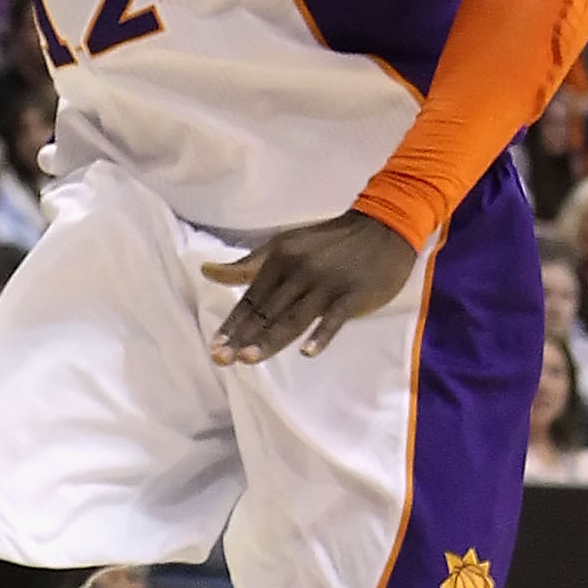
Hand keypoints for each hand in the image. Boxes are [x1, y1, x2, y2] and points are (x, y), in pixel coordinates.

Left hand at [203, 211, 416, 364]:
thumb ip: (247, 266)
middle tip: (221, 359)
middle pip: (268, 312)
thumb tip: (206, 271)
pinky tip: (308, 352)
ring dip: (271, 339)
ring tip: (248, 359)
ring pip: (294, 317)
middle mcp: (298, 272)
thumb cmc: (327, 243)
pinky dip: (321, 334)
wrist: (382, 228)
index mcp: (279, 260)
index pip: (252, 299)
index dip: (232, 324)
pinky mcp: (353, 295)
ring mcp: (326, 284)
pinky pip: (334, 318)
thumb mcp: (283, 247)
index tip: (215, 346)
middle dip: (243, 337)